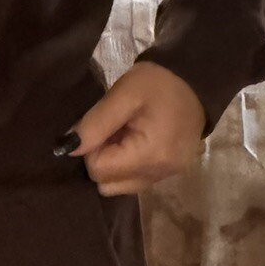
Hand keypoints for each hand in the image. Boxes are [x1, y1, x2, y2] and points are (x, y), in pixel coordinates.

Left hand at [59, 61, 206, 194]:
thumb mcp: (124, 94)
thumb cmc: (160, 82)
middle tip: (113, 130)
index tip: (102, 126)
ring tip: (125, 135)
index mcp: (150, 156)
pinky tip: (135, 142)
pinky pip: (134, 181)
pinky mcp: (169, 174)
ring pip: (119, 186)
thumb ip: (94, 123)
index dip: (92, 148)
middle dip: (101, 159)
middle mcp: (159, 174)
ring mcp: (166, 177)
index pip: (98, 170)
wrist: (197, 79)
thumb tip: (66, 148)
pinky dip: (127, 166)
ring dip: (114, 164)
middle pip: (107, 184)